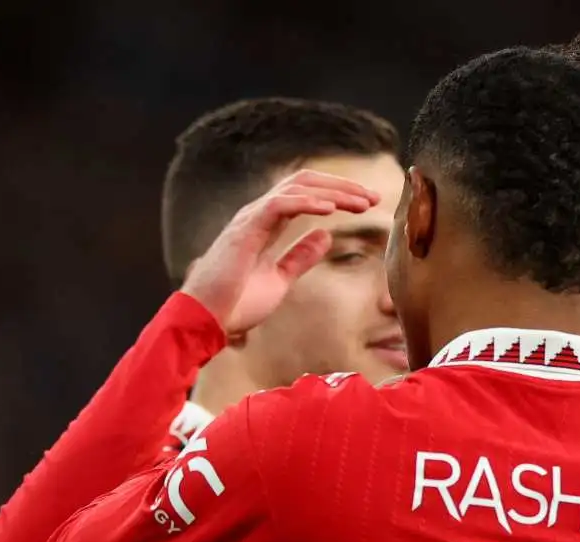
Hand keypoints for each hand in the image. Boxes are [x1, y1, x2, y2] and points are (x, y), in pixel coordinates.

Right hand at [179, 169, 378, 333]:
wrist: (206, 321)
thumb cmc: (235, 303)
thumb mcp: (279, 278)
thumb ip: (299, 256)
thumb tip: (325, 236)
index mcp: (267, 224)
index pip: (307, 195)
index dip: (339, 195)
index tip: (368, 204)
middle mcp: (259, 214)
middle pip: (305, 183)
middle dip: (342, 186)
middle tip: (373, 198)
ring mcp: (250, 218)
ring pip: (296, 187)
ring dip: (333, 192)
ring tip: (361, 202)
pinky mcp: (245, 230)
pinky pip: (279, 205)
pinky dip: (307, 203)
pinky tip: (331, 210)